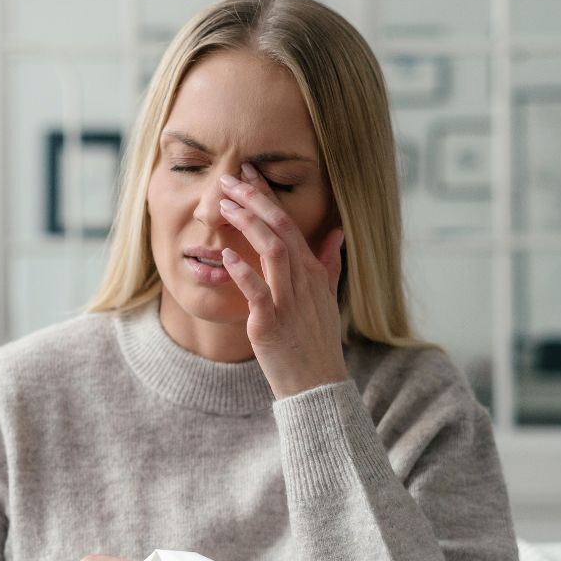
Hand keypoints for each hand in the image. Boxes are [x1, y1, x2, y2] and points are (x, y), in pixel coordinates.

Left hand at [217, 163, 347, 398]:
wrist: (317, 386)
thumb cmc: (317, 343)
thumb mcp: (327, 300)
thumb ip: (329, 265)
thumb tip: (336, 234)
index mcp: (314, 272)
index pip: (290, 223)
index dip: (268, 197)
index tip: (249, 174)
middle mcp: (304, 282)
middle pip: (281, 229)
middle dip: (255, 199)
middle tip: (230, 178)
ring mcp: (288, 302)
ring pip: (272, 251)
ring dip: (248, 224)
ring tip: (224, 205)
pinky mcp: (271, 325)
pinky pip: (258, 293)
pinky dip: (243, 272)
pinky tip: (226, 255)